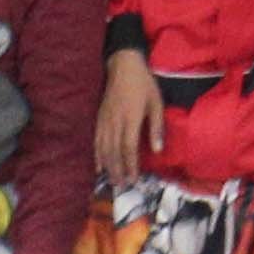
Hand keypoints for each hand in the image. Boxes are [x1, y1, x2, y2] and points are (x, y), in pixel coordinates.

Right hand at [96, 54, 161, 182]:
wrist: (123, 66)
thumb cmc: (143, 84)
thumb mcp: (156, 102)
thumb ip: (156, 126)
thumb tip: (157, 150)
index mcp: (130, 118)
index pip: (128, 147)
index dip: (130, 165)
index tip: (134, 179)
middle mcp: (115, 122)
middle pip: (114, 152)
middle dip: (118, 170)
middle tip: (122, 186)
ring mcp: (104, 120)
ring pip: (104, 148)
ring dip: (108, 167)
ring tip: (113, 181)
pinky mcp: (99, 118)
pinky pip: (96, 140)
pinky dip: (97, 155)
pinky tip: (99, 167)